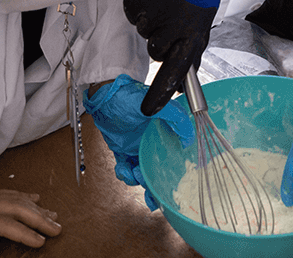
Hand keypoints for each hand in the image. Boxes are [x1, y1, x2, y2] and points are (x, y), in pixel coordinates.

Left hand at [85, 74, 194, 208]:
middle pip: (159, 170)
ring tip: (134, 173)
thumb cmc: (129, 96)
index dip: (175, 175)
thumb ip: (175, 117)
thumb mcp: (154, 106)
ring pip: (143, 173)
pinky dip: (124, 174)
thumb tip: (189, 138)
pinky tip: (123, 169)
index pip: (175, 158)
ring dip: (139, 180)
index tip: (174, 189)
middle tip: (153, 196)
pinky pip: (126, 169)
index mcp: (164, 133)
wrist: (104, 97)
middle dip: (156, 186)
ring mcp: (138, 148)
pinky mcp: (123, 151)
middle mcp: (153, 142)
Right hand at [124, 0, 222, 114]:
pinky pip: (132, 12)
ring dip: (151, 21)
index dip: (160, 92)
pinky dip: (140, 7)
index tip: (148, 110)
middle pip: (154, 51)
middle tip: (172, 19)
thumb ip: (188, 58)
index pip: (174, 70)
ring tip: (166, 3)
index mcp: (191, 34)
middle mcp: (171, 24)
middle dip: (160, 40)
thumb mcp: (201, 28)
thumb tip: (178, 90)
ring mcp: (151, 9)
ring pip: (142, 30)